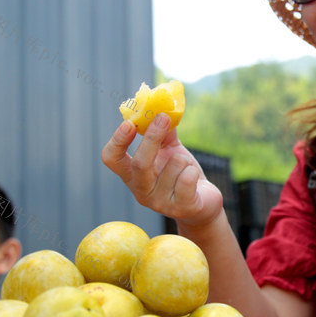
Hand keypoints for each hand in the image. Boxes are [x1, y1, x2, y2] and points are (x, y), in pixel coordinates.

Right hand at [101, 114, 223, 228]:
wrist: (204, 201)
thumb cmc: (182, 174)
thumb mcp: (170, 151)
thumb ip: (164, 131)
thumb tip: (161, 108)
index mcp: (132, 175)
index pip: (111, 159)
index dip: (117, 141)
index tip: (130, 123)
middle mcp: (141, 191)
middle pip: (140, 164)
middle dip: (153, 139)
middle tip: (164, 118)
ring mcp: (160, 203)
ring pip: (173, 166)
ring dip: (184, 160)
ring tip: (186, 169)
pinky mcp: (181, 208)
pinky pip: (187, 178)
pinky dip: (193, 172)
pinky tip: (194, 180)